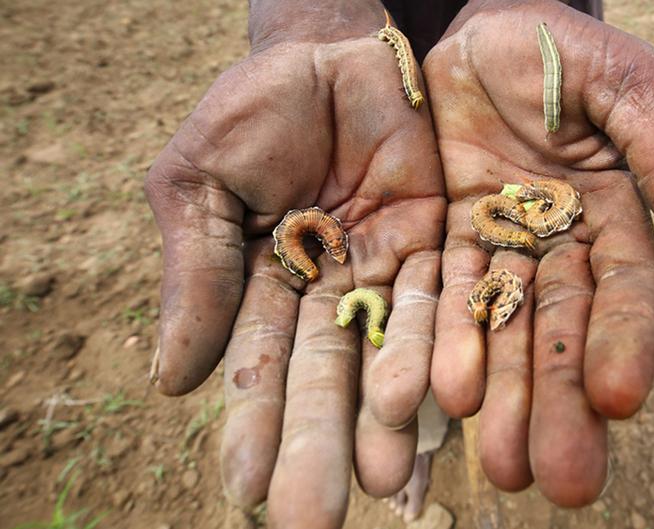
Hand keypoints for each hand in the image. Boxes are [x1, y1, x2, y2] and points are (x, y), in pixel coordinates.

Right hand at [145, 1, 444, 525]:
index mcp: (260, 284)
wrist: (335, 52)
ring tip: (385, 481)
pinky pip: (445, 299)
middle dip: (318, 444)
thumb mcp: (201, 181)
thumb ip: (197, 275)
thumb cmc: (255, 109)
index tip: (247, 489)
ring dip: (386, 416)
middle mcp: (327, 292)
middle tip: (312, 519)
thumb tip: (171, 382)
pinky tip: (443, 406)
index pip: (257, 364)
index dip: (251, 423)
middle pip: (323, 377)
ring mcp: (385, 271)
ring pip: (387, 350)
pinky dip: (442, 348)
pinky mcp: (438, 243)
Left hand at [424, 0, 653, 505]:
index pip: (627, 290)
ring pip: (505, 330)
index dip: (625, 343)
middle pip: (564, 331)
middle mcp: (560, 243)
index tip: (618, 400)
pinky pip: (444, 295)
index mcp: (615, 212)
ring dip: (505, 396)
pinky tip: (443, 395)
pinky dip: (444, 343)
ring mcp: (502, 245)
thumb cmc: (558, 46)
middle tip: (561, 478)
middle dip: (561, 401)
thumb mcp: (623, 86)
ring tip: (503, 464)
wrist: (475, 26)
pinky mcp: (448, 236)